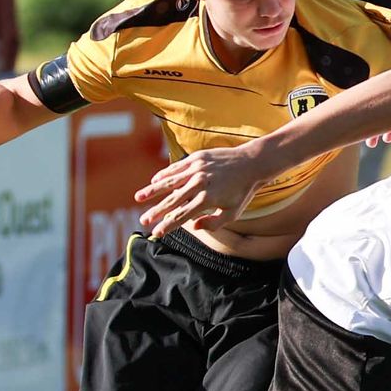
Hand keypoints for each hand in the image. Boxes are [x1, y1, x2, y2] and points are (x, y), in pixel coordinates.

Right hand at [134, 146, 267, 237]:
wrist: (251, 163)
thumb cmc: (242, 192)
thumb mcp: (233, 213)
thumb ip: (214, 223)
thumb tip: (193, 226)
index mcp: (208, 199)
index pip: (182, 215)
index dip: (168, 225)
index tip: (157, 233)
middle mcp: (200, 184)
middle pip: (172, 201)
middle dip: (156, 212)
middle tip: (143, 221)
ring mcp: (197, 169)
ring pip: (169, 182)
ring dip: (152, 191)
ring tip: (139, 198)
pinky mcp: (196, 158)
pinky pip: (176, 168)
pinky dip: (164, 174)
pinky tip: (154, 181)